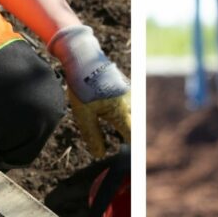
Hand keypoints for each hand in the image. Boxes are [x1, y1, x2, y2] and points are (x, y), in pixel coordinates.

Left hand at [49, 25, 130, 157]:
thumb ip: (93, 136)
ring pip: (133, 115)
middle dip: (130, 138)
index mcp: (121, 112)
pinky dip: (125, 114)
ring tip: (119, 134)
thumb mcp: (83, 115)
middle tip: (123, 148)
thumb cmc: (82, 86)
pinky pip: (130, 105)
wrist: (84, 57)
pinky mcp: (126, 88)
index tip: (129, 159)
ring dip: (127, 125)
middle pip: (135, 127)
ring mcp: (129, 94)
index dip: (132, 149)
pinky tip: (112, 114)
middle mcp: (130, 103)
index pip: (133, 137)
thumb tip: (100, 155)